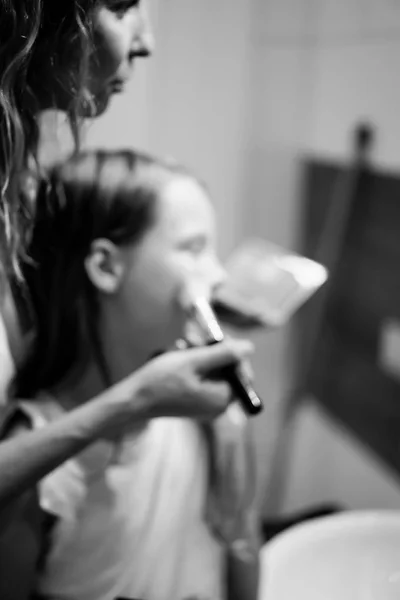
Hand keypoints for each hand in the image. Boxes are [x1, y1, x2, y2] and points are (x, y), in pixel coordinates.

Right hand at [130, 339, 253, 420]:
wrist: (133, 401)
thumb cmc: (160, 381)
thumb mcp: (193, 361)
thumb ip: (223, 354)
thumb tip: (249, 347)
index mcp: (222, 399)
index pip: (240, 370)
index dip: (229, 351)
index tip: (213, 339)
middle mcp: (217, 406)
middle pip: (225, 370)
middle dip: (210, 351)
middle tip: (192, 340)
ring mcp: (206, 404)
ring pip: (212, 371)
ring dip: (198, 355)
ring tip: (181, 347)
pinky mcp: (194, 401)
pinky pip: (201, 379)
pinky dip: (192, 366)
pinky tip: (178, 357)